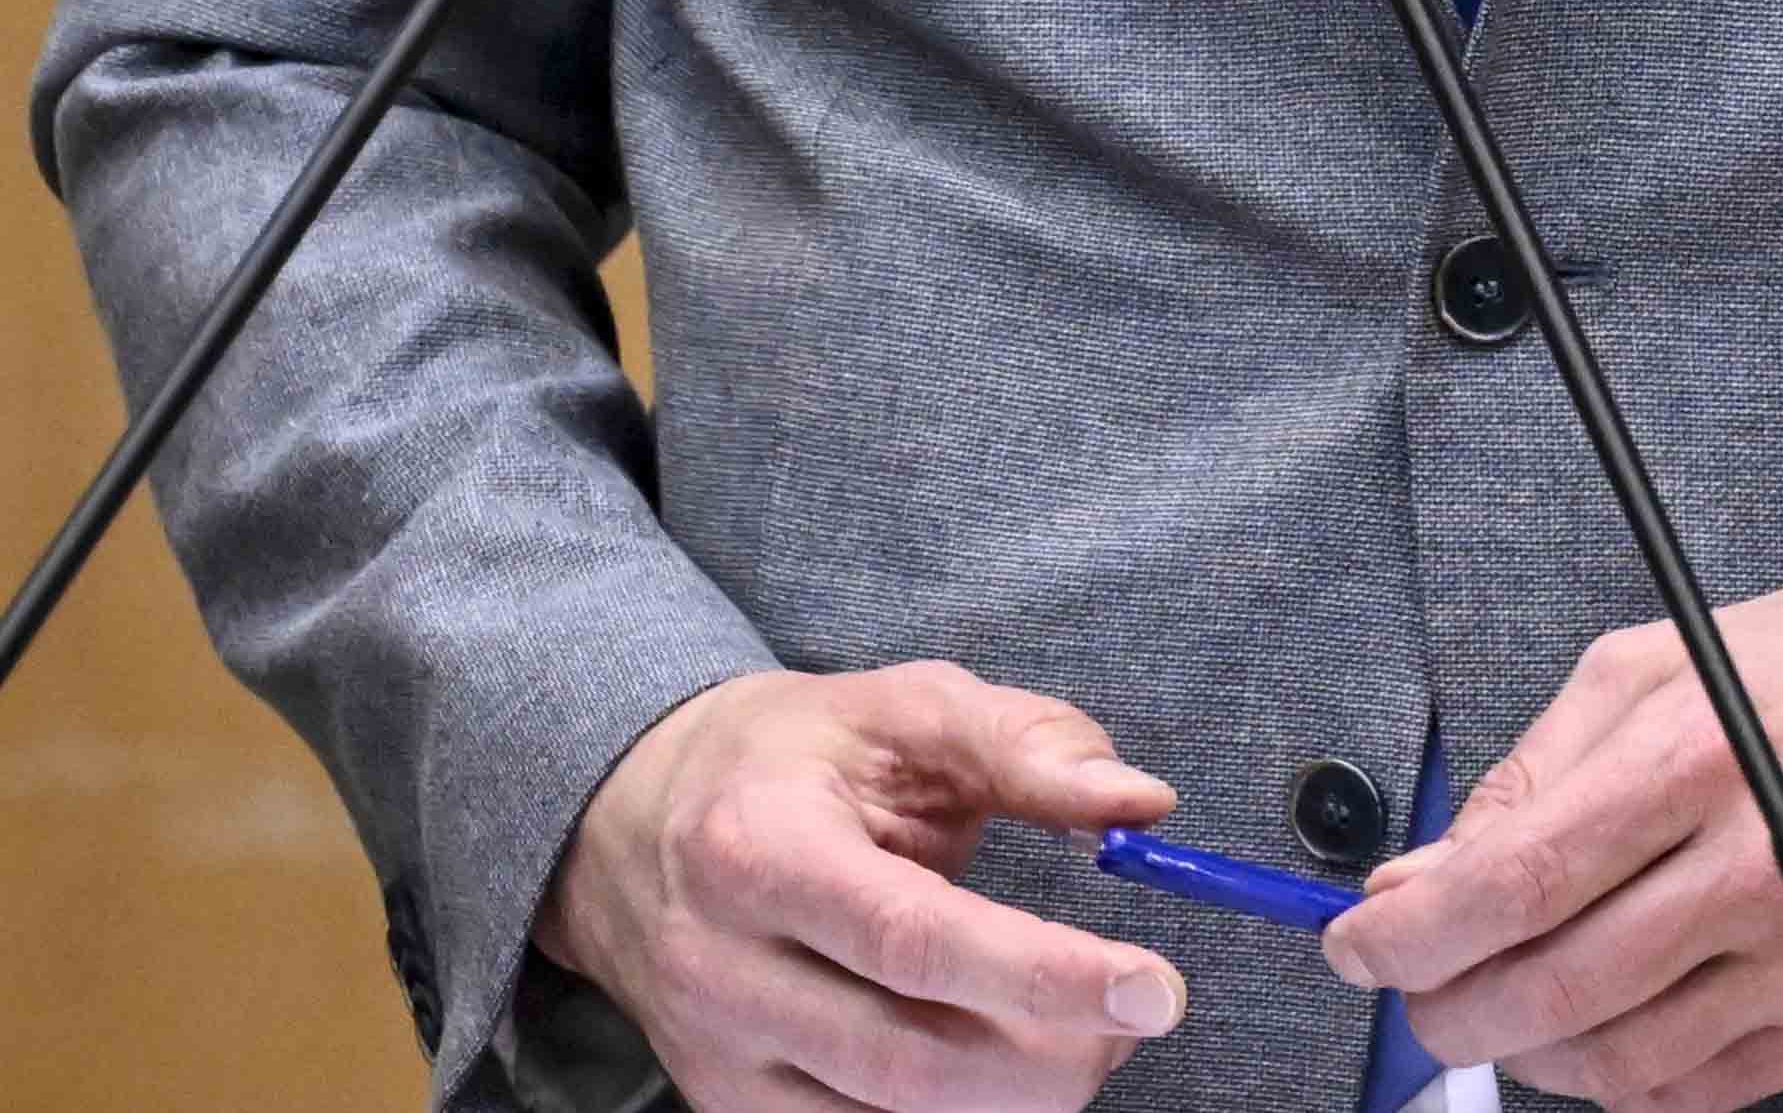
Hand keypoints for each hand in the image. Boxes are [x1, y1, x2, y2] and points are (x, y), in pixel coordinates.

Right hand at [542, 661, 1194, 1110]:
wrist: (629, 821)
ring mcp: (718, 1055)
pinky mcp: (728, 1105)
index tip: (1153, 990)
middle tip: (1141, 1011)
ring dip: (1015, 1096)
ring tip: (1086, 1037)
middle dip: (1051, 1054)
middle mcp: (725, 968)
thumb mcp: (904, 710)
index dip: (1045, 975)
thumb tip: (1141, 804)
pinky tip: (1007, 1066)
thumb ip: (1028, 744)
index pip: (916, 938)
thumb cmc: (791, 758)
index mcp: (760, 850)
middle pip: (908, 1057)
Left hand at [1325, 572, 1782, 1112]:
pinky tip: (1596, 1028)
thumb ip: (1538, 767)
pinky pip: (1689, 1092)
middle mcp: (1757, 867)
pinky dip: (1615, 1077)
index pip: (1517, 876)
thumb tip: (1427, 871)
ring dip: (1524, 1046)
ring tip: (1505, 997)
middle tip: (1412, 980)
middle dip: (1444, 1000)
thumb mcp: (1671, 655)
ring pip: (1608, 1060)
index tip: (1356, 940)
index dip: (1411, 929)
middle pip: (1548, 985)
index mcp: (1705, 751)